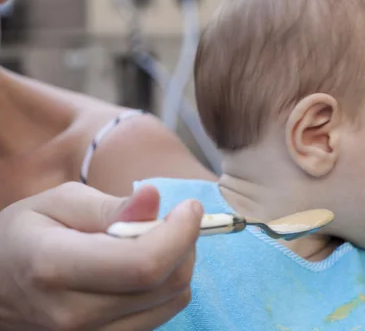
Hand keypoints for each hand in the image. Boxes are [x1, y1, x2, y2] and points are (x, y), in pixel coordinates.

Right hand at [0, 182, 202, 330]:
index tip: (190, 207)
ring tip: (155, 241)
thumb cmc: (23, 237)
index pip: (143, 263)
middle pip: (165, 284)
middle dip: (185, 244)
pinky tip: (144, 268)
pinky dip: (165, 288)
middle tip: (175, 219)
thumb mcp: (56, 204)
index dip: (181, 233)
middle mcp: (72, 314)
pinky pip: (159, 316)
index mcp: (54, 266)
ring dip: (179, 265)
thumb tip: (154, 200)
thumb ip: (108, 205)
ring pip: (171, 302)